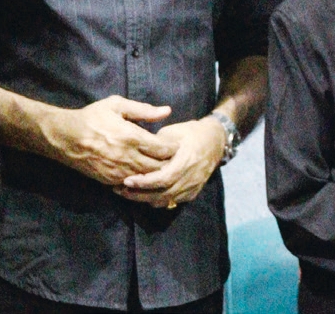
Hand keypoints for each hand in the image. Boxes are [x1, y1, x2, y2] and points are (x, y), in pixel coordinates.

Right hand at [40, 95, 176, 185]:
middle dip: (168, 163)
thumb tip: (167, 111)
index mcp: (131, 137)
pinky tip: (144, 173)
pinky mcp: (110, 180)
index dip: (173, 147)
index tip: (176, 144)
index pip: (163, 148)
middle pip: (158, 167)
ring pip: (147, 178)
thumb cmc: (92, 117)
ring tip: (162, 165)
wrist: (65, 137)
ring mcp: (118, 171)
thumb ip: (143, 110)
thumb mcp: (116, 105)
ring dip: (156, 173)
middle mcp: (127, 157)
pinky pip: (132, 185)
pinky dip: (141, 180)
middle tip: (174, 157)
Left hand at [113, 117, 227, 208]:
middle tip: (119, 190)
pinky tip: (142, 195)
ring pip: (165, 201)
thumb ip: (156, 144)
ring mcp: (193, 187)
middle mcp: (191, 178)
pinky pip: (172, 202)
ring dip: (144, 199)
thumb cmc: (190, 133)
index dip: (143, 182)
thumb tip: (135, 151)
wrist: (215, 141)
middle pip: (162, 194)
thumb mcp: (172, 133)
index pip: (162, 178)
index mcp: (186, 161)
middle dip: (138, 194)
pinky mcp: (192, 193)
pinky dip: (156, 201)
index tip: (126, 180)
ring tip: (126, 193)